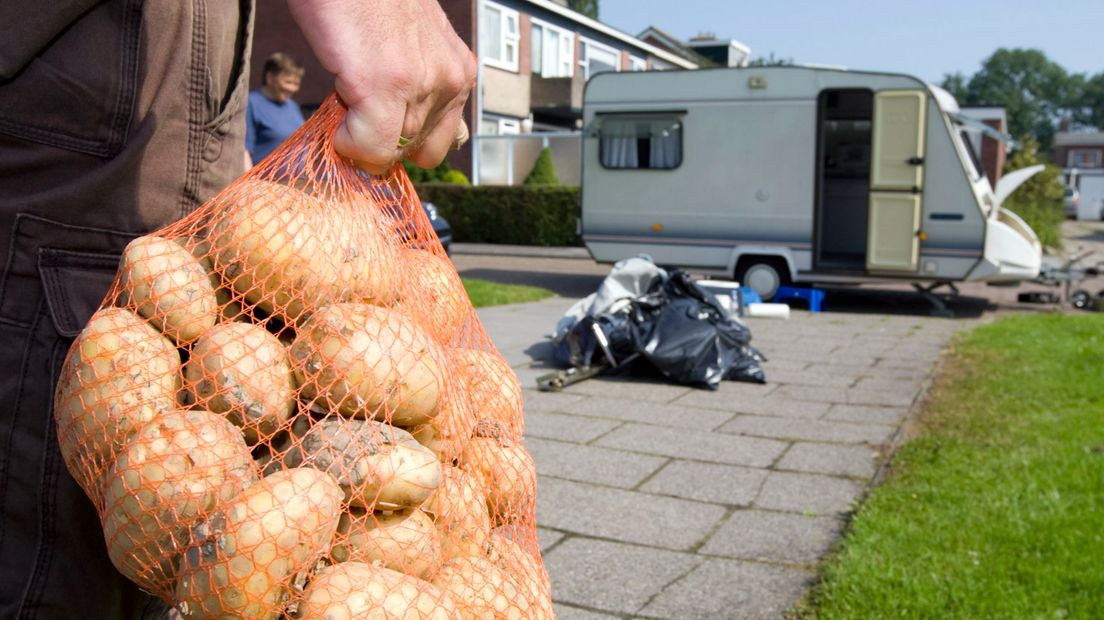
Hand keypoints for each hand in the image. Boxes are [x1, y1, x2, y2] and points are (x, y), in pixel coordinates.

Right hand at [288, 0, 475, 173]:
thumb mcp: (412, 45)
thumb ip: (418, 88)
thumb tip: (405, 137)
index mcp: (459, 72)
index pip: (436, 144)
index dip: (396, 140)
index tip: (372, 121)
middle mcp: (450, 81)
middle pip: (412, 151)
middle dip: (378, 138)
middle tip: (354, 104)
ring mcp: (421, 84)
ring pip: (389, 152)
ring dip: (359, 134)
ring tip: (347, 91)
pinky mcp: (385, 85)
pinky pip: (369, 146)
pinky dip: (346, 140)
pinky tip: (338, 108)